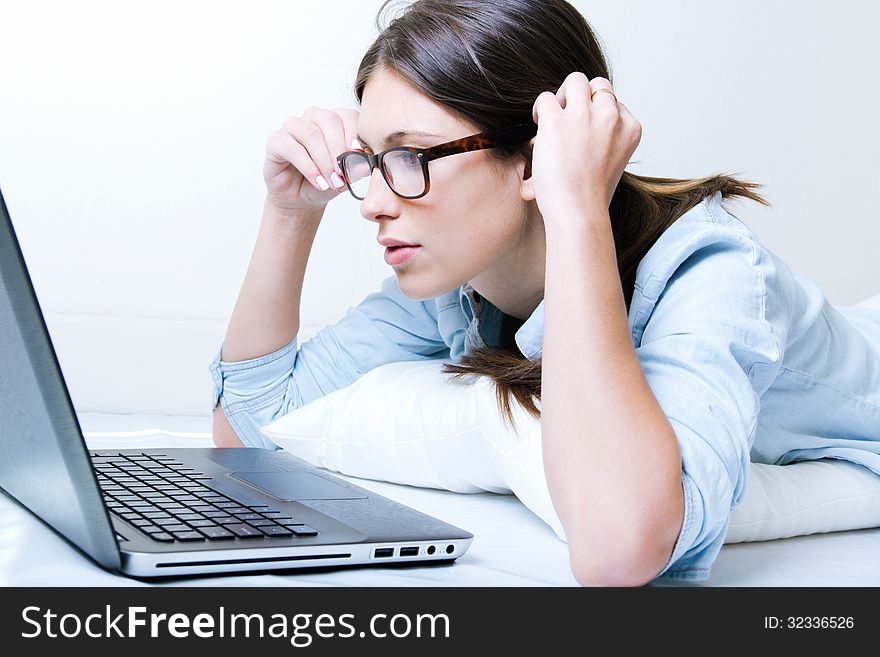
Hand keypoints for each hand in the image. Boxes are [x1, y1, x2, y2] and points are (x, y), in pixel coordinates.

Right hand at [263, 106, 359, 212]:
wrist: (301, 199)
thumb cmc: (326, 182)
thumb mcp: (347, 175)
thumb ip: (357, 165)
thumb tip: (368, 160)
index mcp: (334, 120)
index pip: (347, 115)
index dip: (355, 133)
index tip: (360, 154)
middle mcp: (313, 117)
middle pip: (329, 121)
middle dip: (339, 150)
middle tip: (345, 174)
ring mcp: (293, 126)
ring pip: (311, 134)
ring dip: (325, 161)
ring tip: (333, 182)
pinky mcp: (276, 140)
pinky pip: (292, 148)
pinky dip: (309, 167)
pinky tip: (318, 183)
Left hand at [530, 72, 641, 220]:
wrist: (579, 212)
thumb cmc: (592, 196)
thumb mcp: (613, 161)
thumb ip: (607, 138)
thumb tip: (584, 126)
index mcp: (630, 127)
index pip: (614, 103)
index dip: (596, 114)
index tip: (586, 133)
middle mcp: (611, 117)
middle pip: (597, 84)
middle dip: (581, 97)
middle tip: (568, 118)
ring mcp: (584, 117)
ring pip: (574, 81)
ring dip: (562, 97)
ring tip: (553, 119)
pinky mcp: (557, 122)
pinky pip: (546, 99)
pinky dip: (540, 110)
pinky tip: (540, 127)